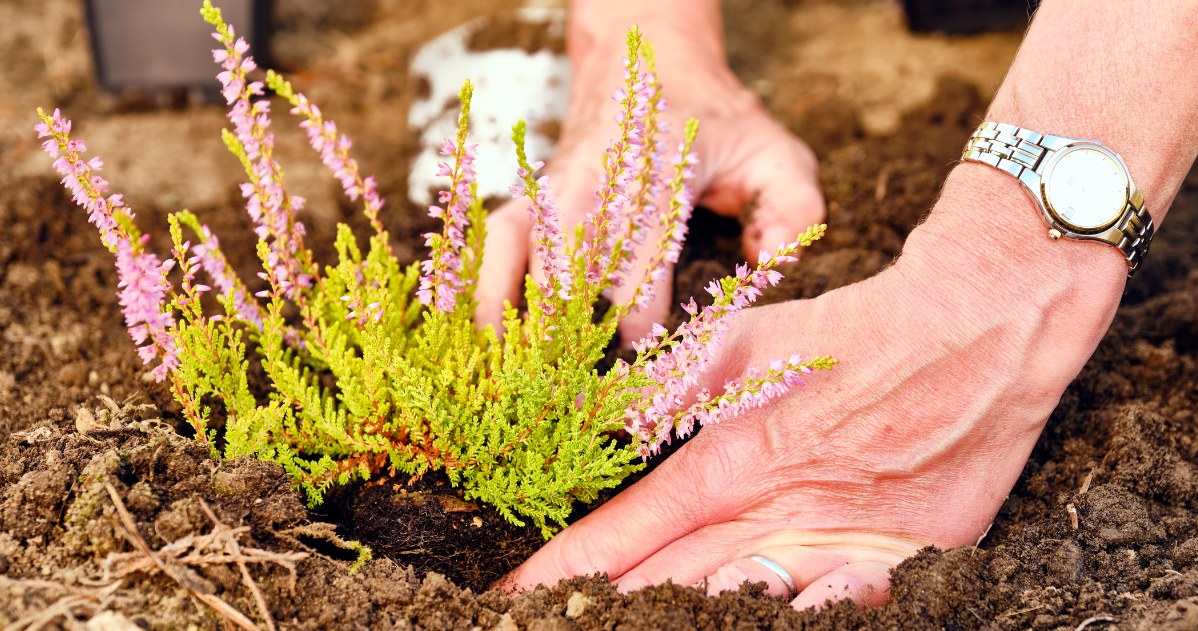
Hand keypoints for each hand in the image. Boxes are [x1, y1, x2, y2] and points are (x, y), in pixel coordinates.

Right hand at [475, 6, 824, 341]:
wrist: (647, 65)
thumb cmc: (714, 125)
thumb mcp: (775, 152)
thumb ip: (791, 207)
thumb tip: (767, 264)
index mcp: (657, 169)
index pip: (640, 252)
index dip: (640, 314)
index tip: (647, 363)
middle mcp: (594, 178)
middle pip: (566, 258)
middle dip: (564, 329)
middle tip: (570, 391)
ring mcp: (553, 186)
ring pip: (515, 249)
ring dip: (509, 312)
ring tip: (506, 373)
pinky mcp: (528, 197)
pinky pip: (488, 241)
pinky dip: (473, 283)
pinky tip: (467, 330)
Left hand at [500, 166, 1126, 608]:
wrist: (976, 327)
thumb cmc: (848, 328)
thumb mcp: (740, 339)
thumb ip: (668, 383)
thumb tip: (600, 410)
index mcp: (732, 459)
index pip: (628, 532)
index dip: (565, 569)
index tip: (512, 594)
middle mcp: (780, 514)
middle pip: (673, 586)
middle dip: (609, 608)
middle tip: (558, 621)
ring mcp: (847, 545)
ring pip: (749, 607)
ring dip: (690, 619)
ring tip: (636, 624)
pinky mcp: (909, 559)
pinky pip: (840, 610)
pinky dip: (796, 619)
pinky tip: (763, 619)